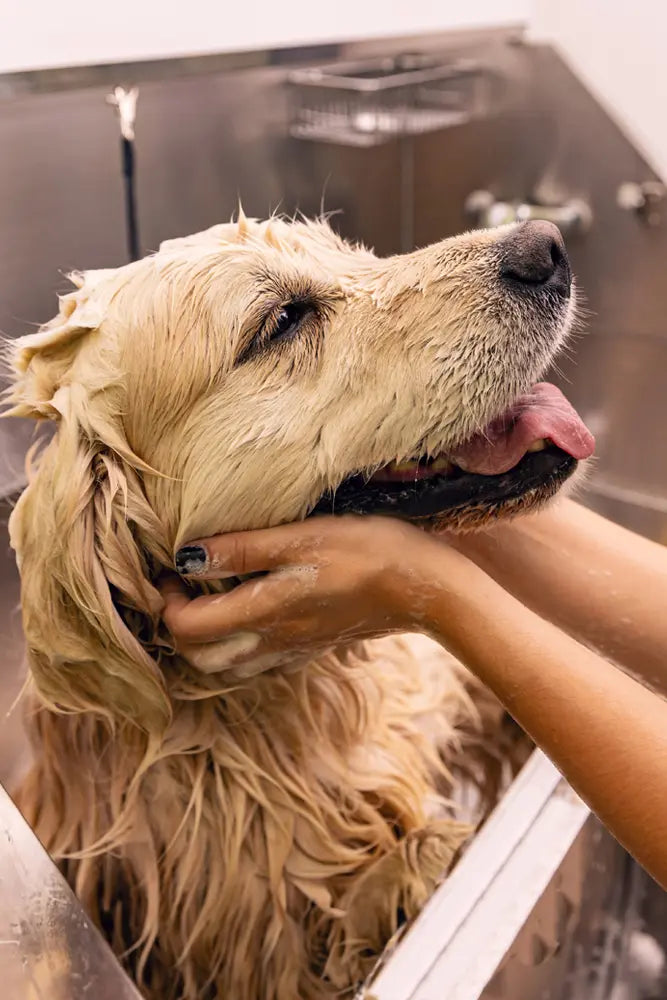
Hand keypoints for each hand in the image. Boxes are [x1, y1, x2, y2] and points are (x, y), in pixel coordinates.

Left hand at [160, 515, 461, 672]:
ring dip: (207, 641)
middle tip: (184, 586)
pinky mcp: (314, 647)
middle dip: (179, 626)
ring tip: (211, 598)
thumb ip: (240, 550)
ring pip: (228, 667)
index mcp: (262, 613)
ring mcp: (293, 650)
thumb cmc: (366, 552)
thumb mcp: (300, 538)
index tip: (172, 568)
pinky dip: (239, 646)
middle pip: (200, 658)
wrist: (425, 587)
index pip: (186, 628)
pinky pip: (260, 663)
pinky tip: (252, 613)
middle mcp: (271, 641)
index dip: (167, 601)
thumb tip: (184, 556)